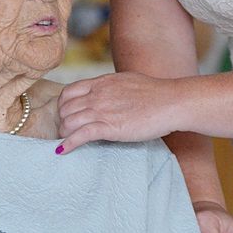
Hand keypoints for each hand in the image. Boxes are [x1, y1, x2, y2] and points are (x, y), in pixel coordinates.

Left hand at [56, 72, 180, 153]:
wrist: (171, 102)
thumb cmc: (155, 93)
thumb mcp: (126, 81)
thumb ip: (110, 87)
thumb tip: (106, 92)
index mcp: (100, 82)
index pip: (68, 92)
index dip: (63, 105)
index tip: (66, 115)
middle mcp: (97, 95)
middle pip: (65, 109)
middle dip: (62, 121)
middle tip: (66, 131)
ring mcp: (102, 110)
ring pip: (69, 122)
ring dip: (64, 134)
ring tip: (66, 141)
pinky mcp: (109, 127)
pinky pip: (80, 136)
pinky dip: (68, 144)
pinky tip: (63, 151)